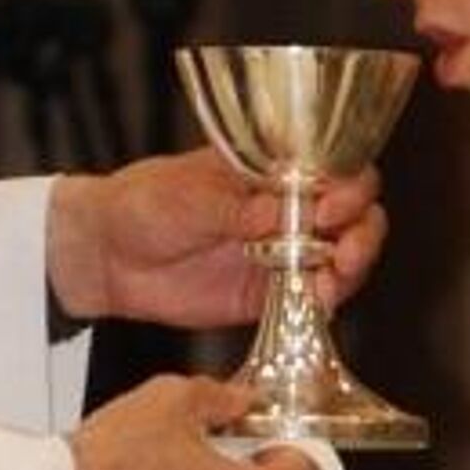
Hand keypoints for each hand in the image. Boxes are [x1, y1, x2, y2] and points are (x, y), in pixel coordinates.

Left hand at [47, 144, 385, 327]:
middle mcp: (288, 208)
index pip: (334, 166)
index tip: (332, 205)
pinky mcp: (270, 294)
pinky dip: (325, 301)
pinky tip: (319, 303)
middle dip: (361, 229)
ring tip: (332, 281)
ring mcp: (283, 251)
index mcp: (273, 169)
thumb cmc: (143, 203)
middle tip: (343, 250)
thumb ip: (232, 207)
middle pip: (354, 212)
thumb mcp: (185, 195)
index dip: (348, 183)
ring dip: (350, 268)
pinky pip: (312, 297)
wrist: (107, 255)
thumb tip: (278, 212)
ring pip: (342, 256)